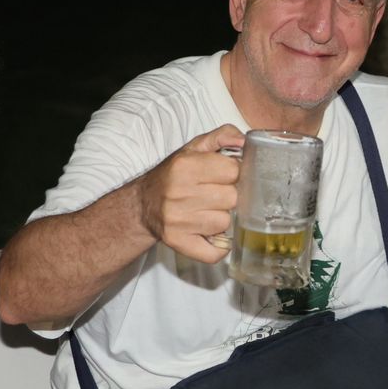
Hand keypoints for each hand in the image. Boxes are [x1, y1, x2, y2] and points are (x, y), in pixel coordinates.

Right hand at [135, 125, 243, 263]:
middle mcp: (180, 193)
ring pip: (225, 223)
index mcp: (186, 166)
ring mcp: (178, 220)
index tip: (225, 176)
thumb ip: (222, 135)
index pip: (233, 170)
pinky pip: (214, 252)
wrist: (143, 204)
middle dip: (229, 196)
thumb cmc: (174, 175)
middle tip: (216, 195)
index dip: (234, 173)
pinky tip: (210, 234)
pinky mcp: (178, 242)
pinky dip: (218, 247)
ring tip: (208, 211)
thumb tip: (244, 141)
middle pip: (232, 198)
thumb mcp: (194, 148)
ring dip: (221, 218)